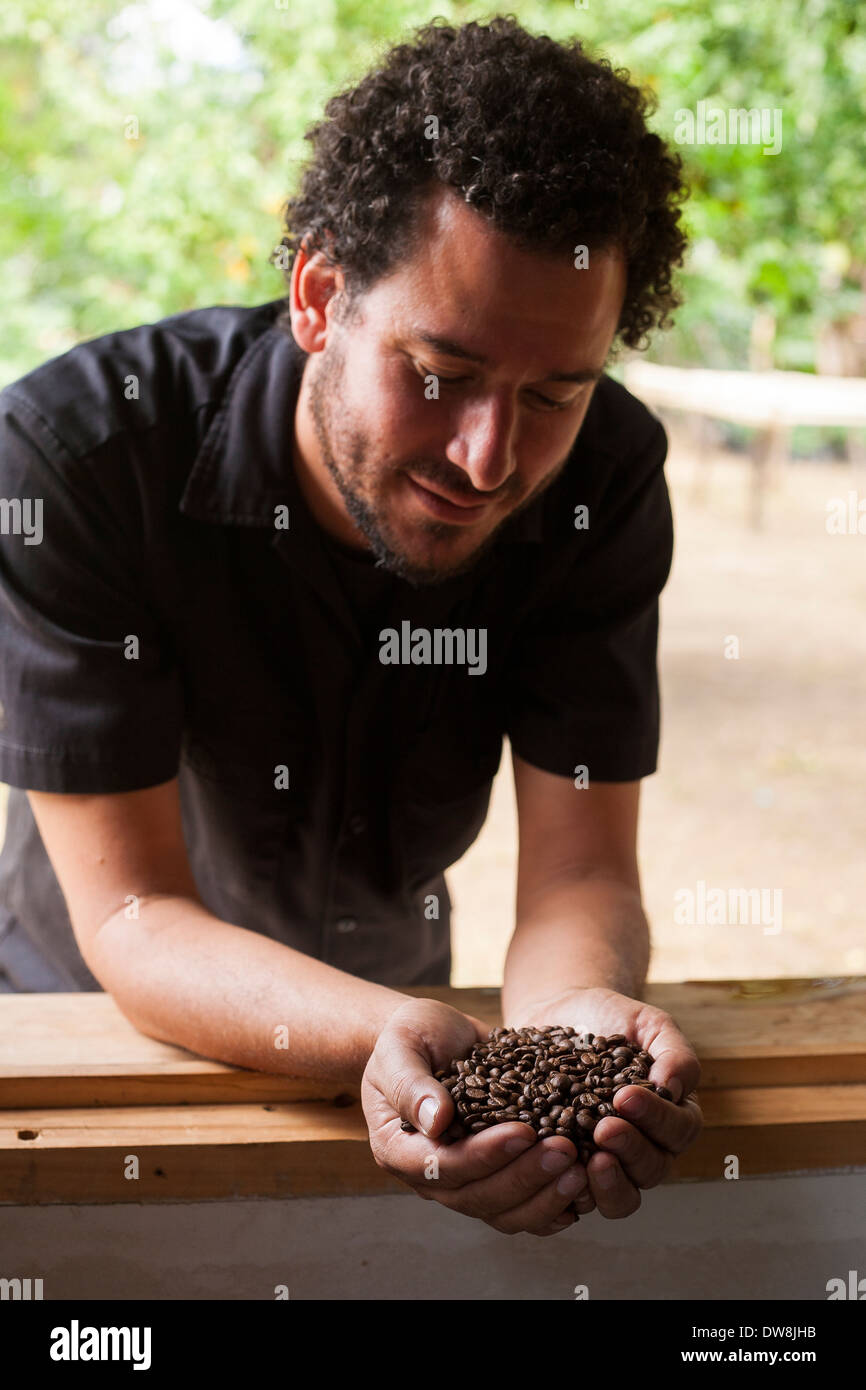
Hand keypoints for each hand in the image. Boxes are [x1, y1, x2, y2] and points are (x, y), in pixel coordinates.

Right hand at [362, 997, 592, 1235]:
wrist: (435, 1037)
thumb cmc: (412, 1036)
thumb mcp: (401, 1046)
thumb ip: (411, 1083)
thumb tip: (436, 1121)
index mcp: (398, 1147)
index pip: (441, 1166)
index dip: (483, 1155)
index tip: (523, 1132)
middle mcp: (430, 1176)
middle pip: (477, 1197)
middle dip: (524, 1177)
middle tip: (565, 1151)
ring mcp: (464, 1182)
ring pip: (504, 1212)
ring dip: (544, 1197)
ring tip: (580, 1171)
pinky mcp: (494, 1177)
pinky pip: (523, 1207)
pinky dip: (552, 1205)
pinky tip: (582, 1190)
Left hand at [509, 986, 702, 1222]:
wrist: (559, 1015)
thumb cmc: (611, 1019)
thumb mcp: (648, 1023)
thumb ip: (672, 1052)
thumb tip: (674, 1089)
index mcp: (672, 1115)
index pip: (679, 1130)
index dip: (656, 1118)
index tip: (626, 1096)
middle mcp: (645, 1146)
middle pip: (652, 1169)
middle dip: (631, 1150)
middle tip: (605, 1128)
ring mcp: (608, 1162)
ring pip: (622, 1197)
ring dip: (609, 1184)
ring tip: (588, 1159)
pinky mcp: (571, 1170)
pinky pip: (577, 1197)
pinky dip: (570, 1191)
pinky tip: (556, 1170)